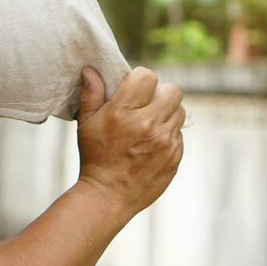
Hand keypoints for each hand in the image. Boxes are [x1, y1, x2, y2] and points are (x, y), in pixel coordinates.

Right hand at [74, 66, 184, 221]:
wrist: (109, 196)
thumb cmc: (95, 157)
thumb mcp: (86, 124)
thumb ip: (90, 94)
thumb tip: (91, 69)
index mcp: (125, 112)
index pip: (148, 76)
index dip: (141, 79)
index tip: (134, 89)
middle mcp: (149, 124)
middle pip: (172, 90)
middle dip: (159, 94)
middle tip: (146, 105)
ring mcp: (165, 141)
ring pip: (180, 111)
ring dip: (167, 113)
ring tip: (150, 124)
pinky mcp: (176, 156)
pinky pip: (180, 134)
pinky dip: (169, 134)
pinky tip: (152, 144)